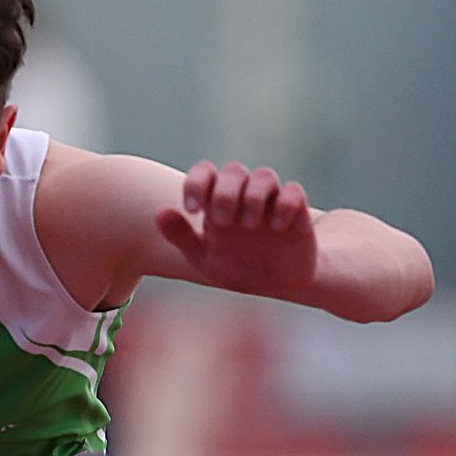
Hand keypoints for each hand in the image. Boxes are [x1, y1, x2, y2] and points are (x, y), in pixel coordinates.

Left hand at [154, 161, 317, 295]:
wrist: (274, 285)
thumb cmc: (236, 267)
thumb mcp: (203, 258)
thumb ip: (181, 236)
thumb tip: (159, 213)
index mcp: (217, 202)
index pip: (205, 173)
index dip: (196, 183)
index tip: (191, 209)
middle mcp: (243, 196)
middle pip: (234, 170)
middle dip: (224, 193)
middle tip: (222, 222)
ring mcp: (270, 202)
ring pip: (264, 175)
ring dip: (253, 196)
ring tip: (248, 225)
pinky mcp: (296, 212)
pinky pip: (294, 192)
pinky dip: (284, 204)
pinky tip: (275, 227)